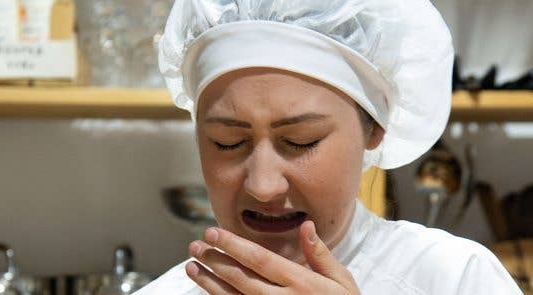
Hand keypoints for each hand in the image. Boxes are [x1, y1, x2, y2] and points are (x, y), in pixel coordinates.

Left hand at [185, 221, 359, 293]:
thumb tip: (307, 225)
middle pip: (239, 277)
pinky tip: (206, 290)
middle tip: (194, 245)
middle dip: (214, 260)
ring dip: (209, 282)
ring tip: (191, 266)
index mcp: (300, 283)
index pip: (259, 259)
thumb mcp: (341, 282)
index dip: (233, 245)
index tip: (212, 232)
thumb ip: (321, 255)